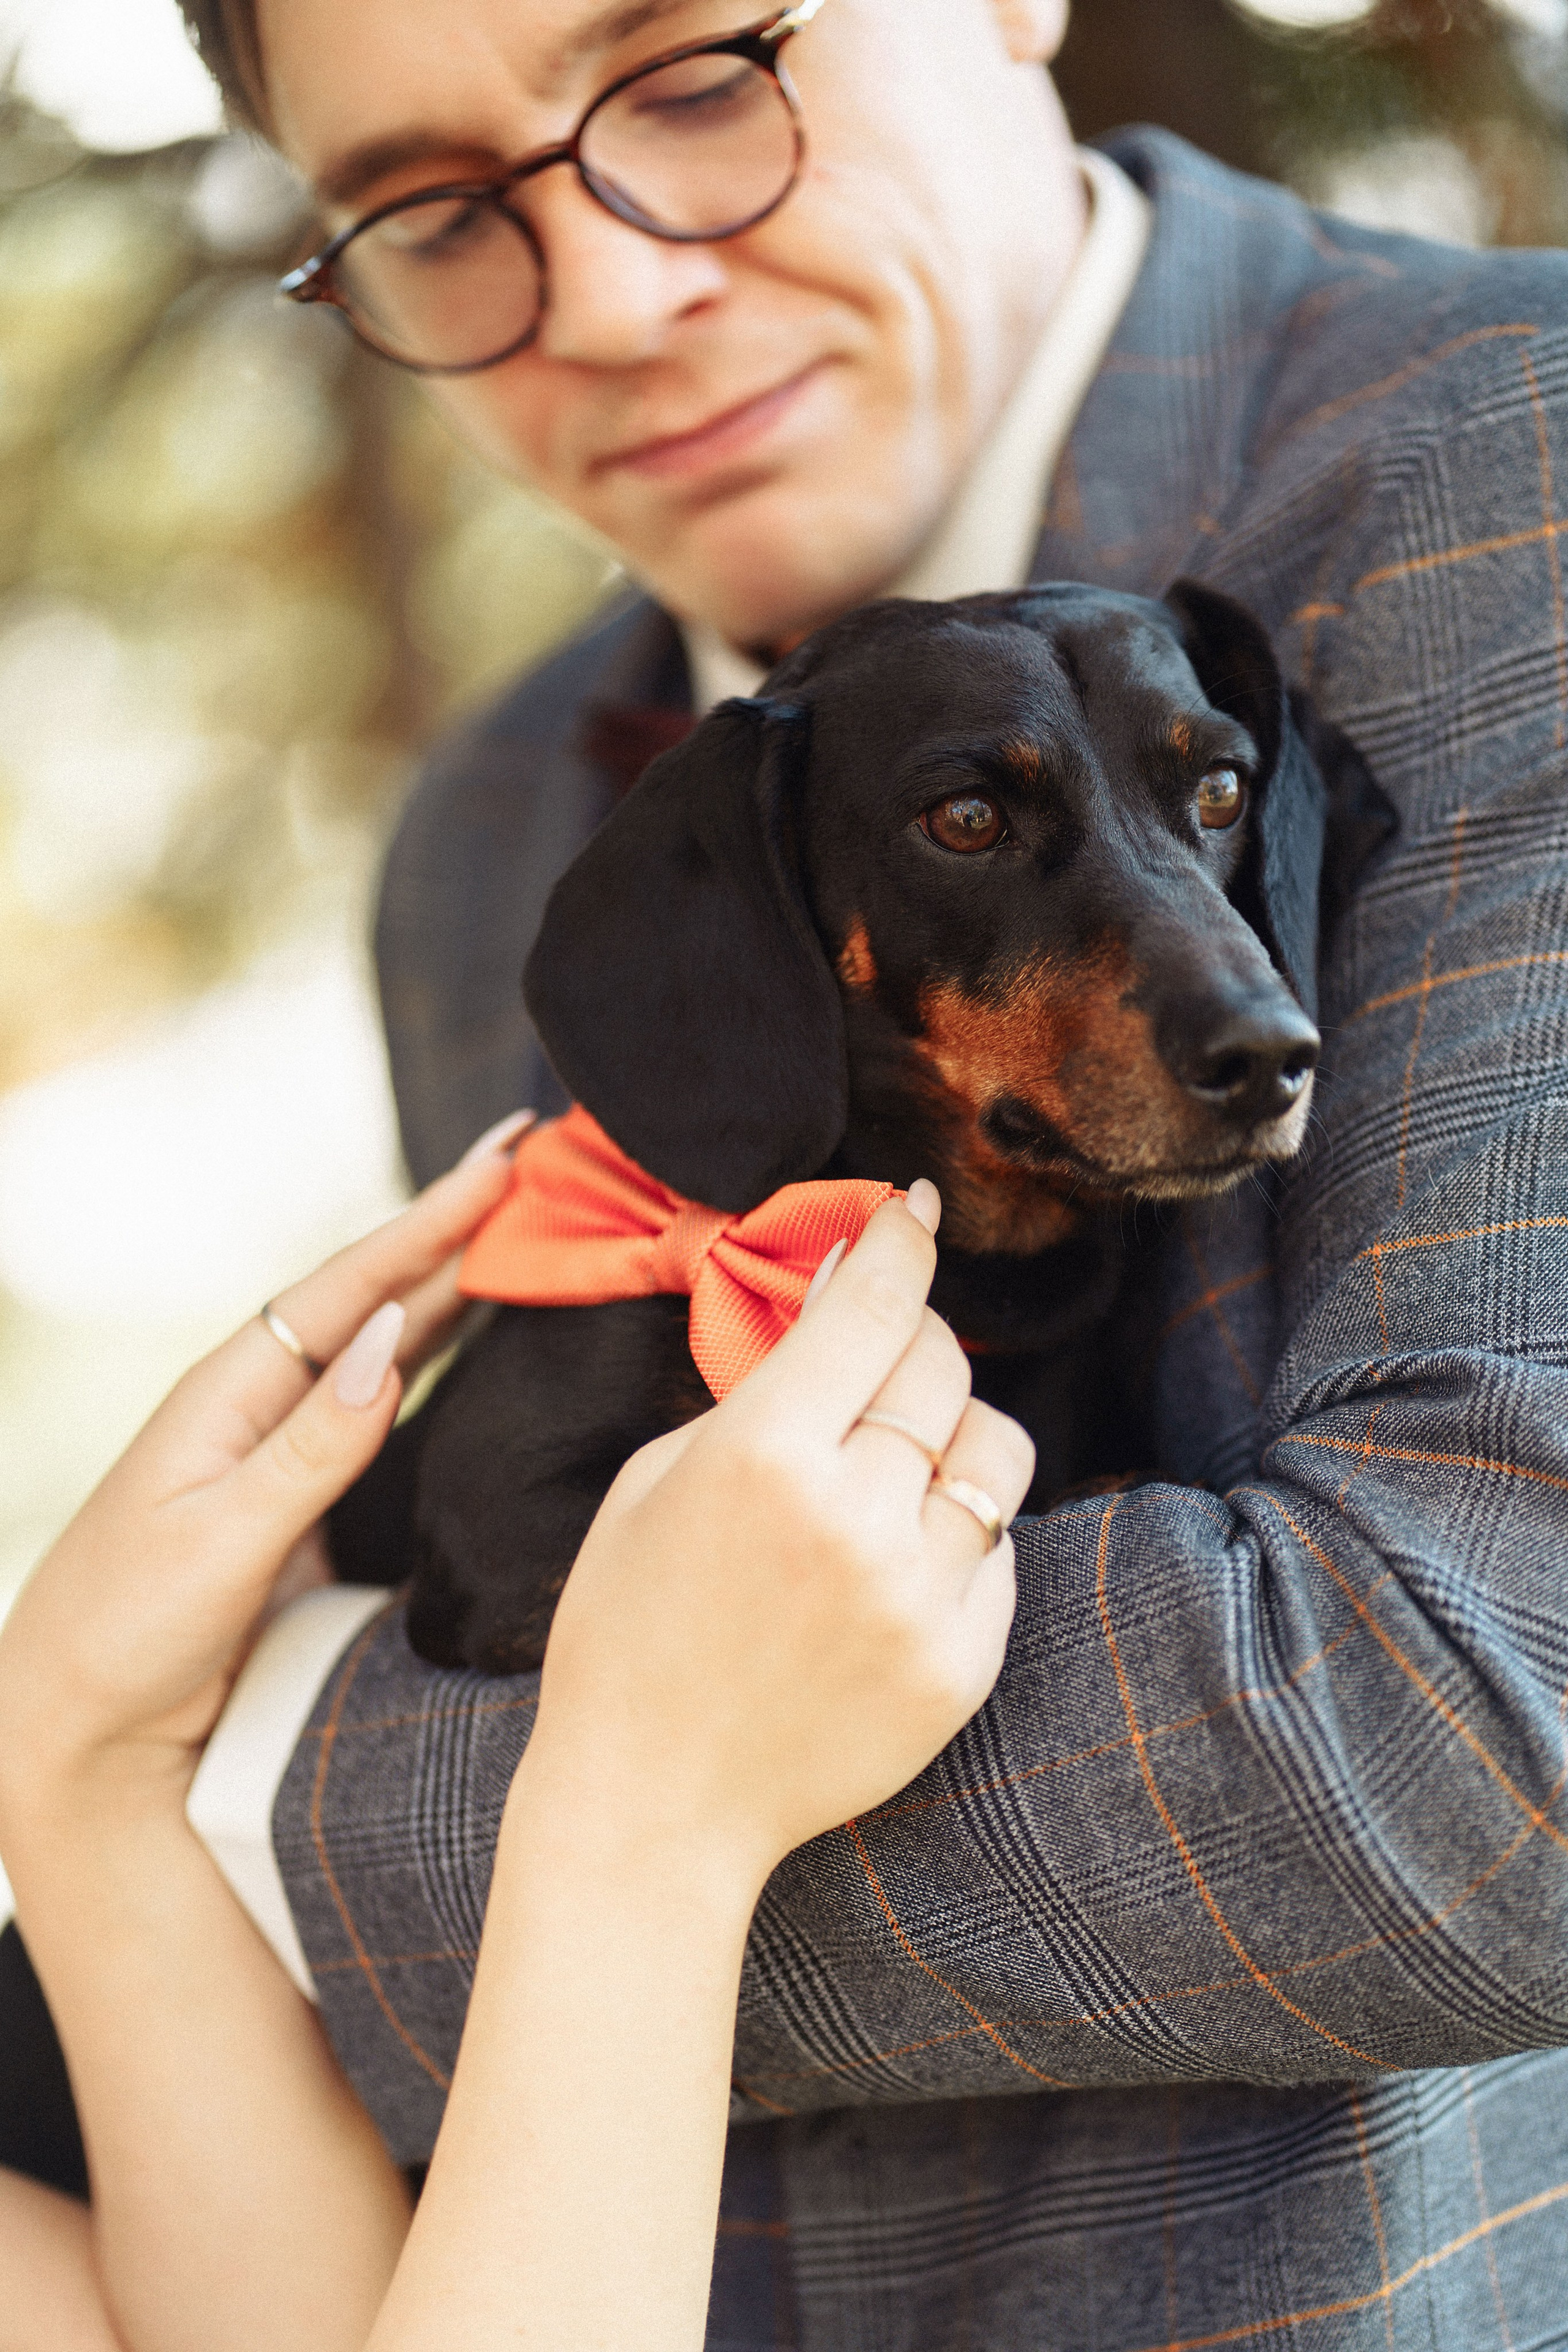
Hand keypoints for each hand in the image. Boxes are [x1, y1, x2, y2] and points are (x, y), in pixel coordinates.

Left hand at [0, 1112, 531, 1825]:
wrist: (78, 1727)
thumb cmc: (124, 1632)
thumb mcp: (219, 1539)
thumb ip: (313, 1448)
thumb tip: (394, 1340)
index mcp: (233, 1392)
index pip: (353, 1286)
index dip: (433, 1222)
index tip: (506, 1159)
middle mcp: (265, 1402)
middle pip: (380, 1295)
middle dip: (458, 1228)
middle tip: (539, 1162)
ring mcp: (288, 1446)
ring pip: (390, 1339)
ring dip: (457, 1281)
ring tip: (528, 1225)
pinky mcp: (312, 1496)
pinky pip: (389, 1403)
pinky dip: (441, 1356)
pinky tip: (481, 1331)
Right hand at [524, 1183, 1033, 1895]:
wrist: (653, 1804)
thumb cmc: (630, 1627)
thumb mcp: (658, 1479)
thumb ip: (758, 1387)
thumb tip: (842, 1290)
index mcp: (763, 1456)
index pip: (874, 1305)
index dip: (902, 1241)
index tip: (917, 1209)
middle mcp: (853, 1518)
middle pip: (940, 1365)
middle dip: (915, 1338)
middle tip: (882, 1351)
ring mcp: (917, 1597)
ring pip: (995, 1451)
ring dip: (953, 1434)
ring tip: (897, 1462)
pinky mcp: (961, 1664)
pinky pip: (999, 1551)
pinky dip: (956, 1535)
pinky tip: (891, 1560)